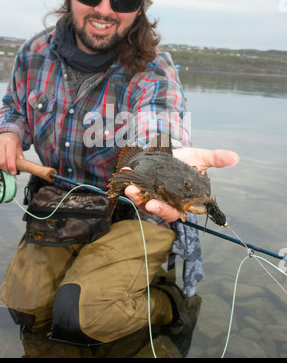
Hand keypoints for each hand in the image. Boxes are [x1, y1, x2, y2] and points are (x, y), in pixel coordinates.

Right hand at [0, 132, 23, 174]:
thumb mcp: (18, 148)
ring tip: (1, 167)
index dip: (11, 167)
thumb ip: (20, 158)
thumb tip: (21, 168)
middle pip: (1, 161)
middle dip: (5, 169)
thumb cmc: (11, 142)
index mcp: (10, 141)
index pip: (10, 157)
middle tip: (8, 170)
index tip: (13, 172)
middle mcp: (0, 142)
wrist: (4, 134)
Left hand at [124, 147, 238, 221]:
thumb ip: (216, 159)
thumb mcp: (200, 157)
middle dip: (150, 206)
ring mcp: (155, 196)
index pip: (176, 212)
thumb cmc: (186, 158)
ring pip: (145, 203)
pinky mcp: (144, 188)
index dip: (165, 210)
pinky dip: (132, 185)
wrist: (169, 150)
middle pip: (160, 210)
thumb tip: (235, 157)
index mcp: (184, 201)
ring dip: (137, 197)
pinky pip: (137, 192)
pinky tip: (127, 177)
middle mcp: (169, 202)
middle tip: (141, 199)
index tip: (155, 204)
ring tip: (130, 189)